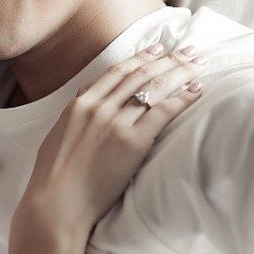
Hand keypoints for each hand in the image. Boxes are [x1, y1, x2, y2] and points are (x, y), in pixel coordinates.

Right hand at [19, 44, 204, 236]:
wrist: (57, 205)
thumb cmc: (53, 177)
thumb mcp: (58, 134)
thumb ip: (75, 111)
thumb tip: (85, 91)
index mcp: (79, 105)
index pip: (117, 72)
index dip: (141, 58)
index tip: (159, 49)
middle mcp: (99, 108)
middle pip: (141, 75)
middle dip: (169, 60)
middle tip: (190, 50)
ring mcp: (116, 124)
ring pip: (155, 88)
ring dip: (181, 73)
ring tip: (200, 64)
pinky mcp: (133, 143)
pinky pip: (163, 112)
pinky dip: (182, 99)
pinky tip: (197, 91)